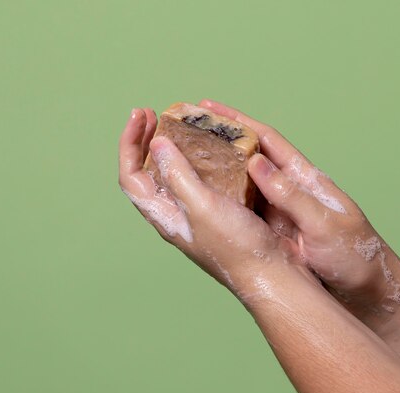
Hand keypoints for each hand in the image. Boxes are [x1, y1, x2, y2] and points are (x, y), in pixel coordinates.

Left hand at [117, 108, 302, 300]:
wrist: (271, 271)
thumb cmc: (236, 246)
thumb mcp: (202, 205)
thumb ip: (177, 174)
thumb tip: (155, 143)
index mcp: (164, 215)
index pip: (130, 175)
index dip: (128, 143)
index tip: (140, 114)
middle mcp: (175, 213)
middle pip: (147, 173)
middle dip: (144, 141)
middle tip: (151, 114)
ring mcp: (196, 212)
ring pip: (171, 174)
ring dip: (169, 147)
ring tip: (175, 124)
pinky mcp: (218, 210)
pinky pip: (198, 178)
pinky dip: (196, 157)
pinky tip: (209, 147)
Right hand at [197, 100, 399, 320]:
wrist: (368, 292)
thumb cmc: (355, 256)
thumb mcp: (323, 224)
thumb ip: (291, 195)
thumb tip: (256, 162)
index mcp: (304, 180)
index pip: (268, 142)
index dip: (239, 122)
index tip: (209, 108)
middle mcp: (289, 192)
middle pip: (249, 159)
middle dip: (221, 142)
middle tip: (186, 131)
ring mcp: (281, 214)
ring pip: (243, 186)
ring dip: (218, 172)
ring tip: (185, 161)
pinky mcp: (276, 235)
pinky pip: (245, 213)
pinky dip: (225, 203)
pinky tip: (205, 199)